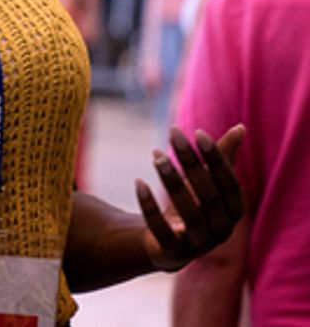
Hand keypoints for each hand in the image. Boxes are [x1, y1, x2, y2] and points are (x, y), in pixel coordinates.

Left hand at [137, 125, 244, 271]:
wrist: (167, 244)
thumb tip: (240, 127)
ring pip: (189, 214)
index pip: (231, 184)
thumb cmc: (192, 204)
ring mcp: (199, 245)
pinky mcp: (172, 252)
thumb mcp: (206, 181)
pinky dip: (150, 206)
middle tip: (173, 133)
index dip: (217, 159)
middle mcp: (222, 231)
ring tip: (155, 154)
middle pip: (209, 196)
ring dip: (171, 181)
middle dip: (192, 163)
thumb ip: (223, 158)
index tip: (198, 132)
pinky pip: (162, 231)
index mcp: (234, 212)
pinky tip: (138, 181)